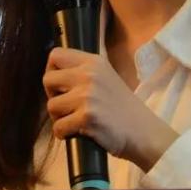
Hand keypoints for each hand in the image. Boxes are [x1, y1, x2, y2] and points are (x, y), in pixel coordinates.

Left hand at [43, 47, 178, 171]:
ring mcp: (87, 96)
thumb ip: (82, 71)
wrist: (142, 132)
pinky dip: (64, 134)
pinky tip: (77, 133)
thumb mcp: (105, 77)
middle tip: (67, 106)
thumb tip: (53, 73)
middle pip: (47, 80)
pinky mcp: (86, 117)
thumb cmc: (121, 108)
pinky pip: (58, 127)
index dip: (52, 71)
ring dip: (59, 117)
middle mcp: (89, 75)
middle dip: (52, 96)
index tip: (61, 86)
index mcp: (93, 62)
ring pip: (51, 106)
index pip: (55, 55)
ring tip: (75, 120)